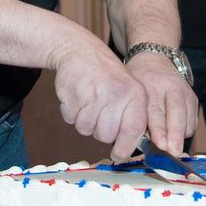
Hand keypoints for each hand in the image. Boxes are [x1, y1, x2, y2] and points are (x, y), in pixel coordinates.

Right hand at [51, 46, 147, 161]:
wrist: (80, 50)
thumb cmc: (107, 76)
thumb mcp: (129, 90)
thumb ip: (132, 118)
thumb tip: (127, 150)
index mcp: (135, 95)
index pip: (133, 132)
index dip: (124, 148)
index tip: (118, 155)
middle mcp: (116, 94)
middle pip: (106, 135)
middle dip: (100, 130)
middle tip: (100, 113)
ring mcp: (93, 94)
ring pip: (86, 130)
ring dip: (84, 121)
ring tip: (88, 102)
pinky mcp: (72, 94)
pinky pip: (70, 120)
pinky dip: (71, 113)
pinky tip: (77, 97)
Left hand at [123, 52, 198, 156]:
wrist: (154, 59)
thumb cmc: (139, 80)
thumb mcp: (132, 91)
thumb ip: (136, 113)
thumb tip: (139, 141)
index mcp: (151, 83)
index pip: (155, 109)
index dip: (158, 129)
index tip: (161, 145)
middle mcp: (171, 86)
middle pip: (177, 113)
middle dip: (175, 135)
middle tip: (173, 151)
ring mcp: (185, 91)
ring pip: (187, 119)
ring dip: (180, 135)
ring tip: (170, 145)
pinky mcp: (193, 98)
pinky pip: (193, 120)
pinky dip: (185, 131)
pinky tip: (175, 135)